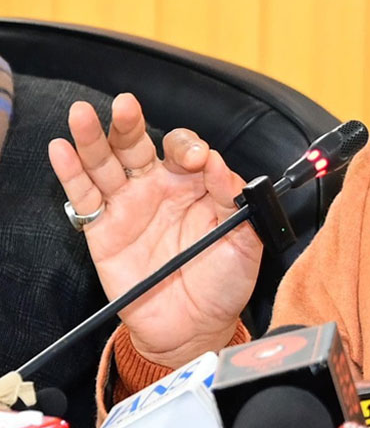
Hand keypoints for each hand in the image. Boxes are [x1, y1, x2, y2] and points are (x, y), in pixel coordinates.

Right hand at [48, 93, 262, 367]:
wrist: (195, 327)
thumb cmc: (224, 281)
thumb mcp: (244, 241)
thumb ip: (235, 201)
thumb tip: (218, 164)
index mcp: (195, 184)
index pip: (185, 150)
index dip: (188, 148)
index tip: (196, 159)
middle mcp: (159, 187)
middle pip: (139, 144)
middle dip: (130, 123)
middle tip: (125, 106)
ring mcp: (129, 206)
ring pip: (106, 162)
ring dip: (92, 138)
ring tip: (81, 115)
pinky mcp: (103, 230)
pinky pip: (84, 197)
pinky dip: (70, 173)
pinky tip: (62, 150)